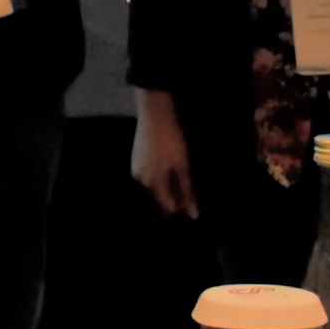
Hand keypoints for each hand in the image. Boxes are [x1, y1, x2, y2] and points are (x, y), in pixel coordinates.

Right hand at [131, 89, 198, 218]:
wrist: (155, 114)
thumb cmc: (170, 140)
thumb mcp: (182, 167)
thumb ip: (187, 191)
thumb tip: (192, 214)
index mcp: (153, 182)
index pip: (167, 205)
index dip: (181, 206)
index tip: (193, 206)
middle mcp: (141, 179)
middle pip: (159, 196)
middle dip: (173, 197)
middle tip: (189, 194)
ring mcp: (136, 167)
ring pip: (153, 185)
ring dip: (166, 186)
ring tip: (181, 180)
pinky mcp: (136, 158)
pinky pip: (149, 174)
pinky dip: (160, 175)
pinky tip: (168, 168)